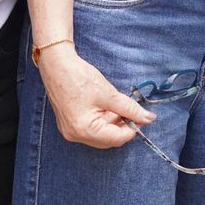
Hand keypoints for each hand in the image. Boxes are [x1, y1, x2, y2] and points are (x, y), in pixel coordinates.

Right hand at [37, 46, 154, 148]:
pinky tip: (108, 107)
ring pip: (101, 135)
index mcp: (84, 130)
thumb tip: (148, 118)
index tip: (144, 118)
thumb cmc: (79, 77)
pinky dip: (103, 121)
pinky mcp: (70, 124)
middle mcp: (75, 135)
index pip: (116, 139)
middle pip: (108, 140)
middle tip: (134, 111)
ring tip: (118, 105)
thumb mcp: (109, 94)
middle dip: (123, 127)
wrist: (56, 65)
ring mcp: (71, 131)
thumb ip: (130, 108)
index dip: (133, 129)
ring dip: (114, 123)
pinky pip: (92, 129)